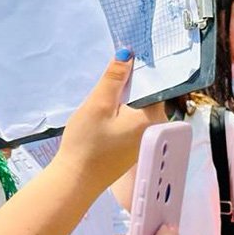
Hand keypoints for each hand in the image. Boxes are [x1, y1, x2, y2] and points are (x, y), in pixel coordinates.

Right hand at [55, 53, 164, 190]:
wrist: (76, 180)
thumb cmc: (86, 143)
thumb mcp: (97, 104)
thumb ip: (114, 78)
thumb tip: (128, 54)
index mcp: (153, 117)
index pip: (154, 84)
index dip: (139, 70)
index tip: (126, 60)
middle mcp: (157, 129)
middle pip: (146, 97)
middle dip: (129, 87)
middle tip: (109, 79)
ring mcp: (147, 140)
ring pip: (138, 110)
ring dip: (124, 101)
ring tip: (104, 96)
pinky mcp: (136, 148)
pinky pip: (133, 123)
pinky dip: (122, 115)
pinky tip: (105, 116)